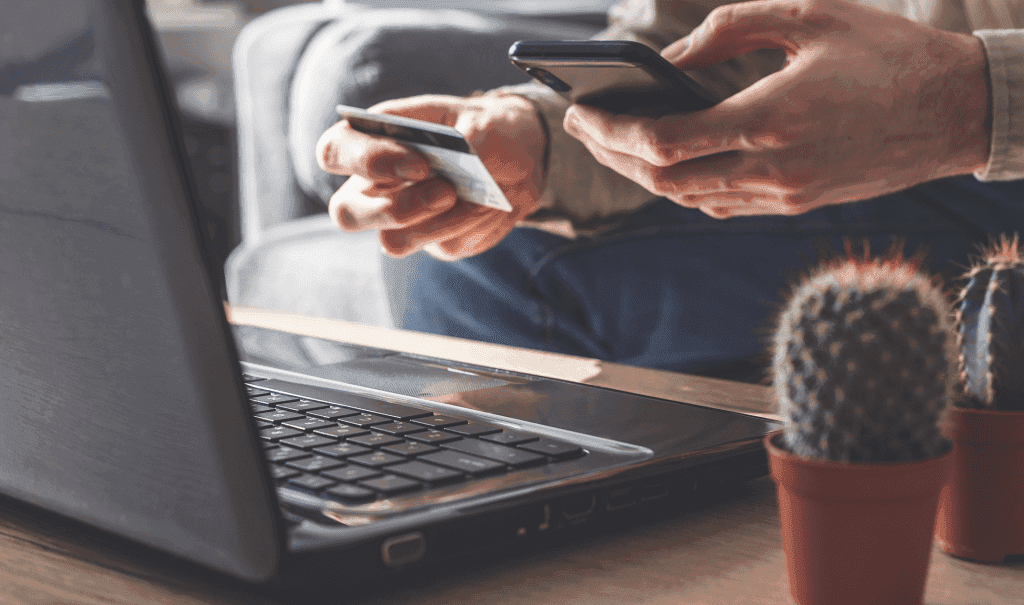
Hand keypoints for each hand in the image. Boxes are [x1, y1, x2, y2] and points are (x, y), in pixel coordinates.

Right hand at [316, 94, 544, 258]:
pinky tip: (488, 206)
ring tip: (479, 198)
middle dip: (395, 209)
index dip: (367, 161)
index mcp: (373, 138)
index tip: (420, 164)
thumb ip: (470, 139)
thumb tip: (466, 166)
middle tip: (446, 193)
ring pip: (393, 241)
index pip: (335, 151)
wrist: (522, 162)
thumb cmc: (489, 130)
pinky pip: (442, 247)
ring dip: (442, 222)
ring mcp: (399, 218)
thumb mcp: (486, 121)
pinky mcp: (430, 241)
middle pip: (346, 213)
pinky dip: (472, 227)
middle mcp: (375, 183)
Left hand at [563, 0, 991, 217]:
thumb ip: (729, 29)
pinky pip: (720, 205)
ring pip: (688, 199)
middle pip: (664, 181)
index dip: (611, 133)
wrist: (958, 110)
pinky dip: (684, 186)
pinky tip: (669, 163)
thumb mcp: (809, 15)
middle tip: (585, 130)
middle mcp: (772, 168)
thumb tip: (671, 58)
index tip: (580, 113)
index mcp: (770, 118)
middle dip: (612, 158)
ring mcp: (784, 194)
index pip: (664, 143)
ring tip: (615, 144)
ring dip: (644, 175)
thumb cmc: (888, 53)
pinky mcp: (797, 204)